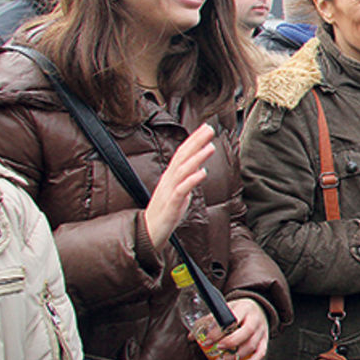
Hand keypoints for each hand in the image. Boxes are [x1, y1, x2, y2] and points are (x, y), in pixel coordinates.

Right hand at [144, 124, 214, 247]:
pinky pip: (181, 190)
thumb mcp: (179, 191)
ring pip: (182, 170)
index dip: (194, 139)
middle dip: (196, 141)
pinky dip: (191, 180)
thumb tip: (199, 168)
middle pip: (182, 156)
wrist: (149, 232)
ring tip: (210, 147)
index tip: (206, 127)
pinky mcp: (171, 205)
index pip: (182, 153)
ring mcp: (169, 191)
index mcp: (171, 176)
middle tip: (209, 128)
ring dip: (197, 157)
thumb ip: (187, 179)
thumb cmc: (166, 212)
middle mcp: (169, 180)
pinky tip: (202, 173)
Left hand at [209, 298, 268, 359]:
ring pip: (252, 345)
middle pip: (246, 332)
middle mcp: (255, 319)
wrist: (258, 308)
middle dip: (230, 343)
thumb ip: (209, 321)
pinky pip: (260, 353)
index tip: (206, 341)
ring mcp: (261, 330)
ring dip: (236, 356)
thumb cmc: (239, 310)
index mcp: (244, 308)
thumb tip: (192, 336)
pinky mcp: (264, 340)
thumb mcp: (226, 309)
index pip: (232, 319)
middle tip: (217, 349)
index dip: (218, 332)